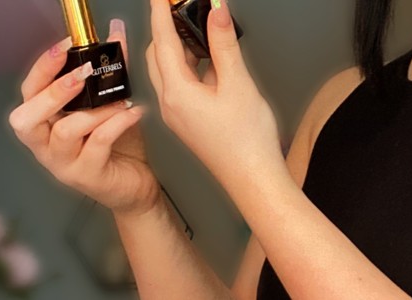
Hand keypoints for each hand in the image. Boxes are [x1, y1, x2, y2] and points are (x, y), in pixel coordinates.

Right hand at [10, 19, 160, 215]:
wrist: (135, 186)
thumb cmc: (118, 146)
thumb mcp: (112, 105)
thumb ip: (111, 72)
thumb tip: (116, 33)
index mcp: (45, 124)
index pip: (29, 93)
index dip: (42, 69)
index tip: (64, 46)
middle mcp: (45, 145)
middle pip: (26, 119)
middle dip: (53, 92)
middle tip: (83, 74)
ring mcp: (63, 163)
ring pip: (64, 131)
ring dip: (94, 111)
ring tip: (120, 100)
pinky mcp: (86, 175)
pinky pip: (96, 145)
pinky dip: (116, 124)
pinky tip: (133, 113)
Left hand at [146, 0, 285, 186]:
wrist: (253, 178)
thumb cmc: (246, 141)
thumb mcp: (238, 84)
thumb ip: (224, 45)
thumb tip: (216, 13)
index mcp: (177, 93)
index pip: (162, 41)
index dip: (161, 12)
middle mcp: (170, 104)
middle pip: (158, 55)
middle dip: (166, 28)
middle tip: (179, 8)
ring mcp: (179, 114)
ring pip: (170, 70)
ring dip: (179, 47)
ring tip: (198, 28)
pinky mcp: (190, 121)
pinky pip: (182, 85)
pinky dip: (191, 66)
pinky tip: (211, 61)